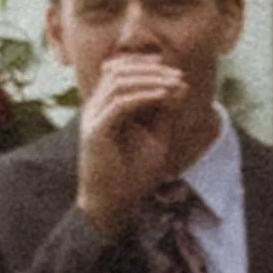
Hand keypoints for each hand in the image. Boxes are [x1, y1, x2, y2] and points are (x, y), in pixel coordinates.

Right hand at [74, 53, 196, 238]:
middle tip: (178, 75)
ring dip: (150, 80)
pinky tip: (164, 96)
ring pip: (118, 83)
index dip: (145, 66)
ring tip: (175, 84)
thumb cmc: (133, 176)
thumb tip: (179, 85)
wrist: (114, 205)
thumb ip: (163, 113)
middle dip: (150, 70)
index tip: (173, 71)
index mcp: (106, 108)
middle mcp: (96, 108)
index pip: (120, 72)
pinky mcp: (96, 132)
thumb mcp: (156, 138)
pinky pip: (120, 104)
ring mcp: (93, 118)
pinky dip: (144, 96)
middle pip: (118, 72)